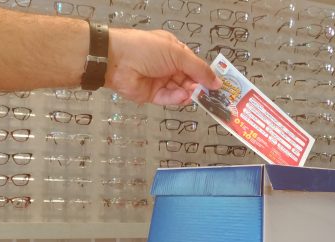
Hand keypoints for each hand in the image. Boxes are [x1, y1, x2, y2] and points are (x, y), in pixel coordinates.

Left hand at [104, 28, 221, 104]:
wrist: (116, 60)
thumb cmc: (145, 49)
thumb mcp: (177, 54)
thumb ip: (199, 69)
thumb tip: (217, 81)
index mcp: (173, 50)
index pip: (194, 63)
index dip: (205, 73)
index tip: (217, 83)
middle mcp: (167, 65)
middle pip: (189, 79)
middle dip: (200, 86)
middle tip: (212, 94)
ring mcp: (160, 80)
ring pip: (181, 90)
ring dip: (189, 93)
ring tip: (197, 95)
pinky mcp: (153, 94)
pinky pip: (169, 98)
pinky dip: (177, 98)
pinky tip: (183, 96)